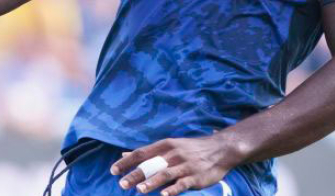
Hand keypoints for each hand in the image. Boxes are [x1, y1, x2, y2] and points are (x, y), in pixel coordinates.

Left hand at [110, 134, 238, 195]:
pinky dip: (172, 190)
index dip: (127, 162)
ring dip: (151, 183)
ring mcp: (185, 165)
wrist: (220, 149)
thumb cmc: (191, 149)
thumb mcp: (169, 146)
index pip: (141, 153)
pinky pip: (182, 184)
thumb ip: (148, 153)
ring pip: (165, 174)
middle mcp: (173, 154)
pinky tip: (163, 195)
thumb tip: (125, 155)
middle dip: (135, 174)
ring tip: (139, 190)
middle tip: (121, 184)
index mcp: (165, 145)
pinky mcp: (196, 177)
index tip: (113, 171)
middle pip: (151, 164)